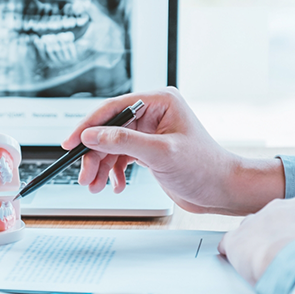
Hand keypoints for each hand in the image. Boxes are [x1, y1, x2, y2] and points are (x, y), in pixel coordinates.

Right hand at [62, 87, 284, 214]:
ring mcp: (150, 132)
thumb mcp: (160, 153)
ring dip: (101, 167)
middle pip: (109, 130)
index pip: (113, 109)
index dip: (88, 126)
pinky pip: (121, 157)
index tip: (70, 142)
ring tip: (95, 186)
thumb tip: (91, 135)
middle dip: (94, 155)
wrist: (223, 191)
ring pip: (112, 146)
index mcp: (159, 102)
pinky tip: (115, 185)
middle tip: (84, 175)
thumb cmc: (205, 167)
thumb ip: (123, 141)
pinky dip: (114, 172)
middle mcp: (153, 114)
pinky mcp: (149, 150)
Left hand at [218, 194, 294, 284]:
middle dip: (274, 234)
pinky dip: (232, 254)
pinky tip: (239, 263)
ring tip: (261, 259)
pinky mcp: (236, 239)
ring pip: (249, 230)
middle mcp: (277, 207)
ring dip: (253, 243)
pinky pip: (229, 245)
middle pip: (271, 219)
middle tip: (280, 252)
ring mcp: (254, 221)